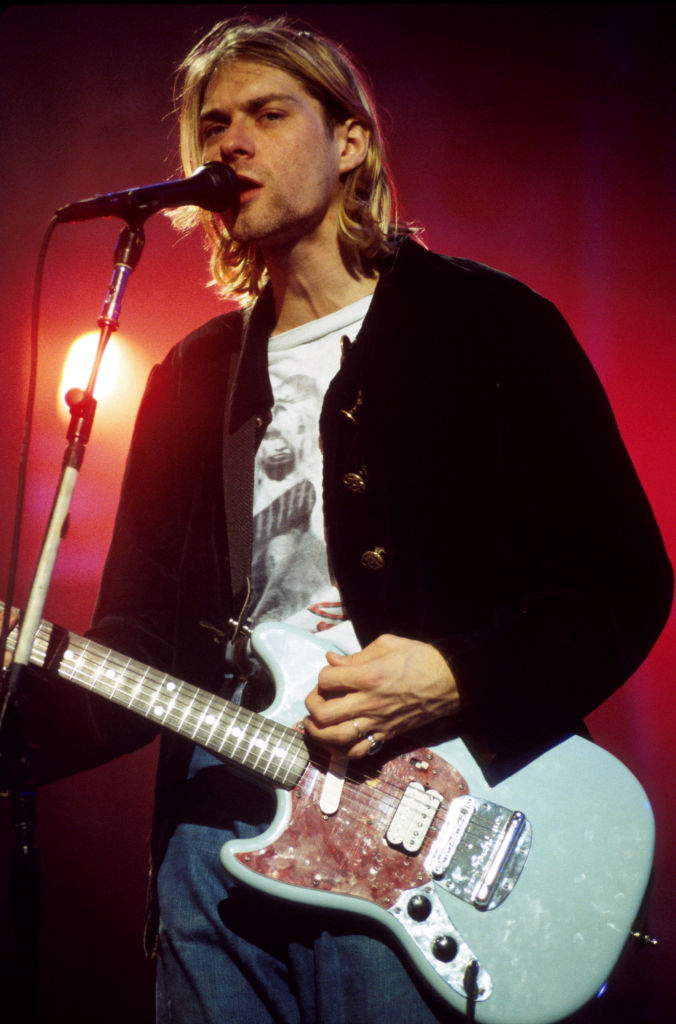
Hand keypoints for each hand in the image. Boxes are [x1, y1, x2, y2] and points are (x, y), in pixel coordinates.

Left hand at [303, 633, 460, 757]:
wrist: (450, 681)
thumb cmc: (420, 658)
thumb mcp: (387, 644)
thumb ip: (355, 655)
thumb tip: (331, 660)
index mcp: (368, 676)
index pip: (327, 680)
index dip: (322, 677)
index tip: (329, 675)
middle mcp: (370, 703)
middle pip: (324, 714)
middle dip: (312, 706)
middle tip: (316, 700)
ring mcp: (378, 722)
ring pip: (336, 738)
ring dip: (318, 733)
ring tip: (315, 724)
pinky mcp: (387, 735)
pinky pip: (359, 751)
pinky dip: (342, 750)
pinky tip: (337, 740)